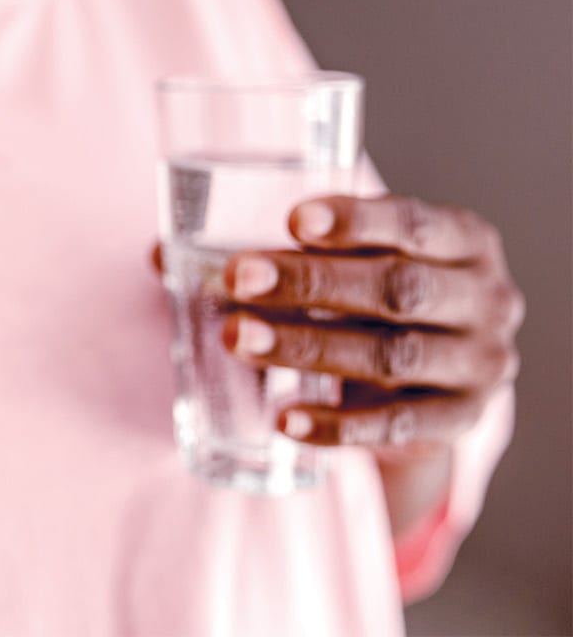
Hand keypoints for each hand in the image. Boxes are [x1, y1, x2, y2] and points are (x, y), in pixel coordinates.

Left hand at [221, 195, 520, 452]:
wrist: (435, 377)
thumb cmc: (375, 296)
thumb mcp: (349, 261)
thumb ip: (273, 252)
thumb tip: (160, 255)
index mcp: (463, 240)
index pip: (414, 223)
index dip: (357, 220)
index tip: (294, 219)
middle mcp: (484, 299)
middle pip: (397, 288)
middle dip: (312, 283)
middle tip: (238, 277)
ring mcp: (478, 365)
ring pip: (391, 355)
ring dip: (308, 347)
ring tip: (238, 337)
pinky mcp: (458, 422)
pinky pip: (396, 426)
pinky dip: (339, 425)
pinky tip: (285, 418)